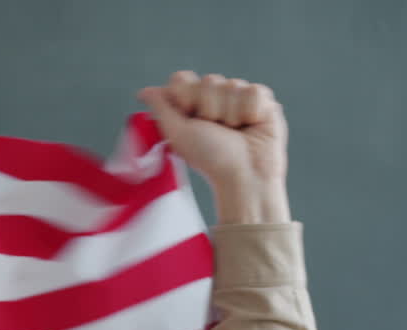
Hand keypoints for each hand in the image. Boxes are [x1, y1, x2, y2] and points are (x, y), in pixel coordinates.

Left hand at [138, 71, 289, 223]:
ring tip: (235, 131)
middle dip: (210, 109)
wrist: (244, 173)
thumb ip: (161, 108)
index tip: (189, 118)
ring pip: (232, 84)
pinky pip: (253, 90)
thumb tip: (144, 92)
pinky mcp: (262, 99)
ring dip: (231, 114)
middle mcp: (214, 96)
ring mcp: (238, 95)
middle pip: (208, 80)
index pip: (182, 79)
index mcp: (191, 102)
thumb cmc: (210, 158)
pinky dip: (250, 112)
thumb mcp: (178, 134)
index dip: (185, 97)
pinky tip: (252, 125)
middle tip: (216, 130)